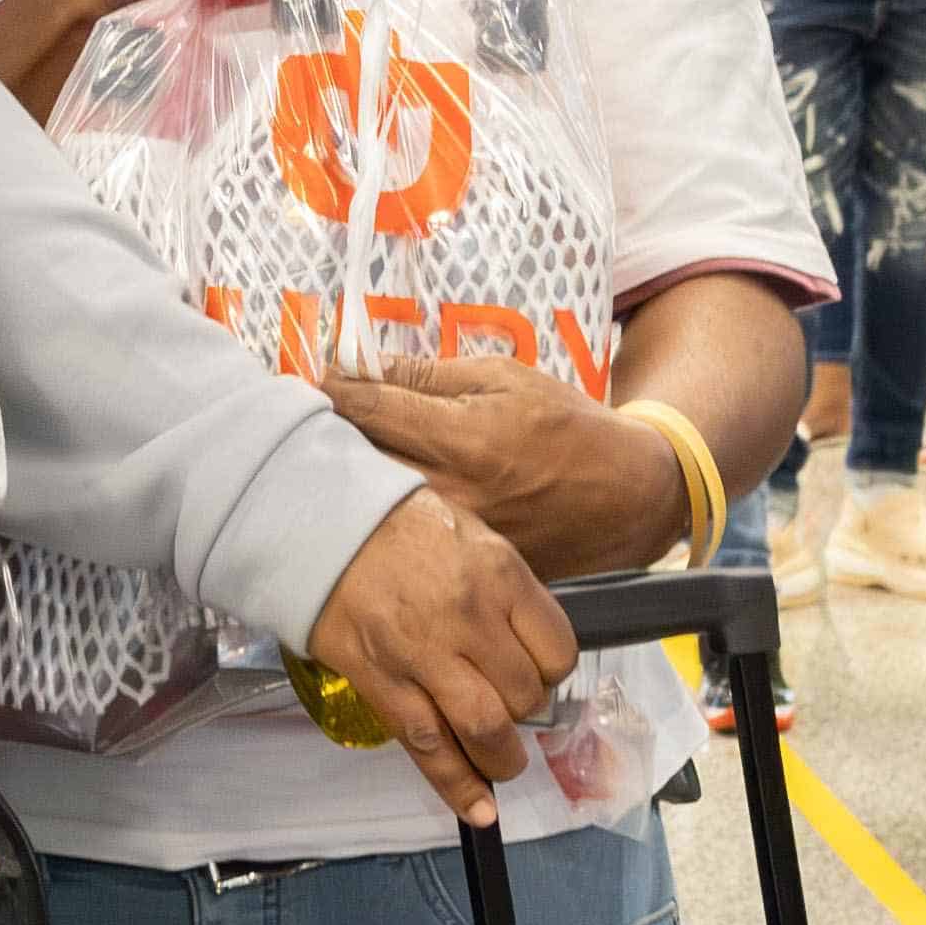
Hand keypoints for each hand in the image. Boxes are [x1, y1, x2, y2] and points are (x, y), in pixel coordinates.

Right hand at [302, 489, 577, 829]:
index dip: (551, 670)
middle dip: (523, 710)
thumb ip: (505, 591)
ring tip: (500, 759)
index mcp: (497, 574)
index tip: (536, 670)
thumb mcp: (471, 536)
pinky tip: (478, 810)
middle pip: (524, 695)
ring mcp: (421, 654)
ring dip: (500, 758)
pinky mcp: (381, 681)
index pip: (556, 649)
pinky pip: (428, 746)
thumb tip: (528, 646)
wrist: (318, 524)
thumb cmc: (398, 526)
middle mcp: (466, 616)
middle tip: (506, 702)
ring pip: (484, 729)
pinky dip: (456, 785)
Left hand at [324, 355, 689, 579]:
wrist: (628, 496)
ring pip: (376, 503)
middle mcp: (455, 492)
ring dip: (346, 477)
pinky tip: (366, 497)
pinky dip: (381, 513)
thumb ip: (426, 375)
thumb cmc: (567, 424)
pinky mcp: (467, 563)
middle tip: (297, 415)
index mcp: (464, 436)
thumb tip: (359, 361)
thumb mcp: (503, 377)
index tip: (304, 378)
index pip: (369, 409)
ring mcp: (458, 535)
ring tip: (324, 455)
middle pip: (361, 460)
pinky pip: (408, 534)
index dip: (330, 390)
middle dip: (326, 434)